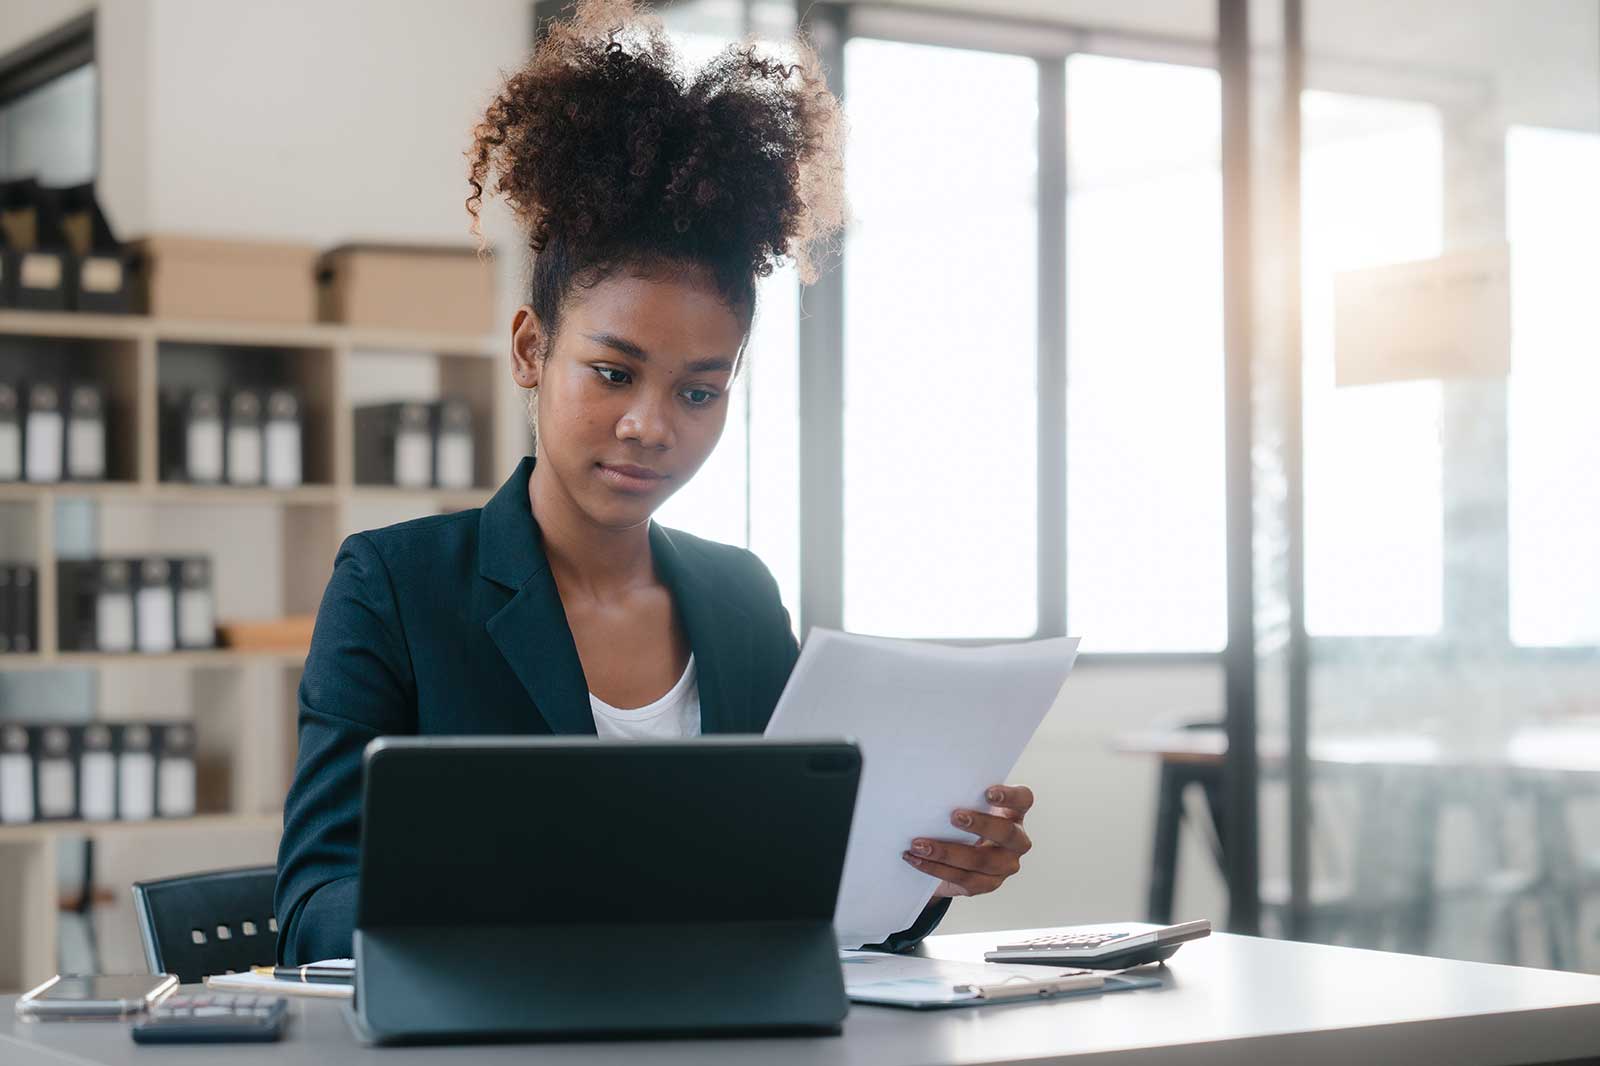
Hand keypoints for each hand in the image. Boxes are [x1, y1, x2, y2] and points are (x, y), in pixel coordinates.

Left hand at [903, 784, 1034, 898]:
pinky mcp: (987, 884)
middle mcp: (1016, 840)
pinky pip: (962, 878)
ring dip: (947, 852)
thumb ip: (959, 798)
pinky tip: (916, 859)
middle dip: (981, 825)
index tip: (988, 793)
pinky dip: (935, 868)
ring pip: (981, 860)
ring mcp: (1004, 865)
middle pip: (1007, 833)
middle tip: (954, 816)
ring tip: (919, 844)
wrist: (954, 858)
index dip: (1010, 796)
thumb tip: (928, 788)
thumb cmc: (960, 824)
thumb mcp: (965, 808)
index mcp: (1013, 813)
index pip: (1023, 800)